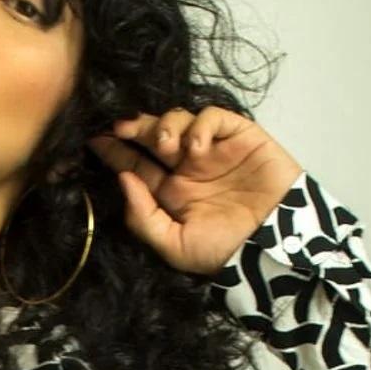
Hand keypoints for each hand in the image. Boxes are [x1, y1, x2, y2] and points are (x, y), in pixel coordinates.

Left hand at [85, 106, 304, 276]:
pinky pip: (213, 117)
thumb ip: (143, 217)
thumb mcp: (174, 245)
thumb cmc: (227, 252)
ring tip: (166, 146)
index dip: (116, 151)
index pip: (137, 164)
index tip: (95, 141)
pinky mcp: (240, 137)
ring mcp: (214, 150)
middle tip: (120, 129)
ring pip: (179, 119)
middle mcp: (189, 168)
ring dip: (165, 126)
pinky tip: (197, 148)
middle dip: (134, 128)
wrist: (276, 247)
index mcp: (171, 192)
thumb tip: (123, 179)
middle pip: (152, 134)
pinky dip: (201, 125)